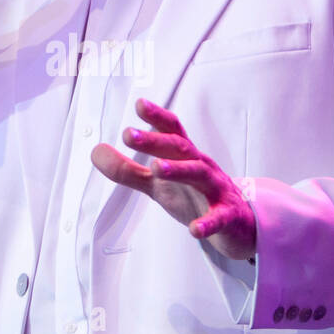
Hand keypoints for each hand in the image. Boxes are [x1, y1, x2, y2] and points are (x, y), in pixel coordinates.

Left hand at [90, 98, 256, 260]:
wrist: (236, 224)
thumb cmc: (194, 196)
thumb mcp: (157, 184)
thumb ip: (127, 170)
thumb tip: (96, 151)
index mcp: (185, 157)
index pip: (172, 131)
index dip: (156, 117)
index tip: (138, 104)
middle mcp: (202, 167)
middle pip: (181, 148)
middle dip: (155, 140)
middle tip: (128, 135)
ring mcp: (216, 190)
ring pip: (200, 174)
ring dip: (179, 170)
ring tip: (157, 169)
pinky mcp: (227, 216)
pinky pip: (219, 218)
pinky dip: (208, 222)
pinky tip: (195, 229)